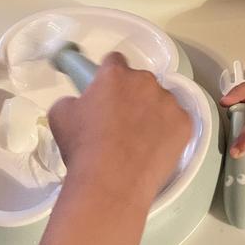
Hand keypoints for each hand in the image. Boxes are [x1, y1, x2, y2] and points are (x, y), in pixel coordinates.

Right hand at [48, 53, 190, 196]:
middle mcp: (145, 82)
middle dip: (131, 96)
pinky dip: (168, 133)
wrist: (111, 183)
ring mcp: (168, 103)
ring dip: (151, 114)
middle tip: (118, 121)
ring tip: (136, 141)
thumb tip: (79, 103)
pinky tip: (153, 149)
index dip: (108, 76)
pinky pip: (177, 122)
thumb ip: (73, 100)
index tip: (106, 90)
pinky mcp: (184, 124)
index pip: (114, 61)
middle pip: (140, 82)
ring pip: (160, 102)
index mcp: (115, 75)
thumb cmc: (84, 150)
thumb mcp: (60, 116)